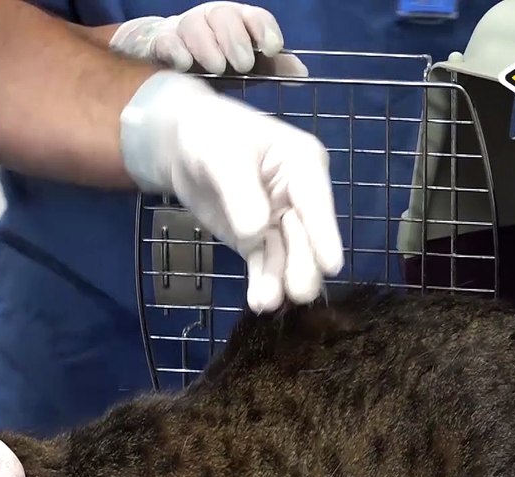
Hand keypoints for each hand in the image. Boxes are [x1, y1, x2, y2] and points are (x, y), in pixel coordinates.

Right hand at [108, 2, 307, 76]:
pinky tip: (185, 65)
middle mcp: (211, 18)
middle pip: (224, 15)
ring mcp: (184, 28)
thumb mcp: (245, 66)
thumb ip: (271, 68)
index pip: (254, 17)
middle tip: (244, 65)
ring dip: (208, 46)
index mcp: (237, 21)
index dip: (264, 29)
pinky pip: (167, 41)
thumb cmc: (214, 61)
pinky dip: (176, 51)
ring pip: (194, 25)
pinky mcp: (160, 43)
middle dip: (236, 38)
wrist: (167, 59)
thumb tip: (301, 74)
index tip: (273, 48)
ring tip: (217, 67)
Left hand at [121, 71, 343, 311]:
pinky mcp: (254, 238)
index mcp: (302, 163)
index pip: (316, 201)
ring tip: (266, 303)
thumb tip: (256, 232)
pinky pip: (262, 262)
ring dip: (278, 279)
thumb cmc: (210, 136)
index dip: (324, 234)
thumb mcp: (224, 156)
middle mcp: (298, 195)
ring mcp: (277, 220)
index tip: (332, 266)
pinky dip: (262, 281)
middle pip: (304, 234)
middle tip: (297, 293)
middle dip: (302, 265)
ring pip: (285, 254)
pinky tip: (259, 301)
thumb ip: (241, 192)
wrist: (182, 145)